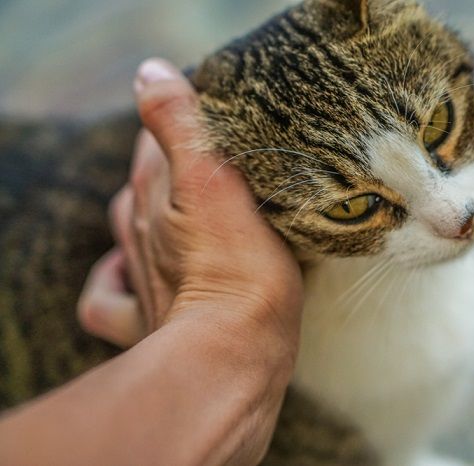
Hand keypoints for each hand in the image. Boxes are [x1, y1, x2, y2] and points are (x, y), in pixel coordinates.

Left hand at [78, 58, 302, 358]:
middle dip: (172, 168)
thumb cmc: (242, 273)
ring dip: (151, 216)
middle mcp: (139, 228)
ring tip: (188, 214)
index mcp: (157, 191)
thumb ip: (181, 125)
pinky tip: (130, 273)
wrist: (230, 356)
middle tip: (218, 169)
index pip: (156, 138)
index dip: (186, 128)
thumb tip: (150, 70)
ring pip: (130, 230)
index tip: (222, 129)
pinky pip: (108, 296)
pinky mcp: (141, 319)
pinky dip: (113, 280)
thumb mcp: (218, 182)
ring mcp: (138, 275)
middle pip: (144, 181)